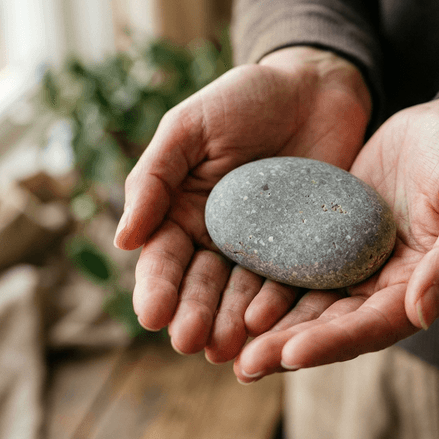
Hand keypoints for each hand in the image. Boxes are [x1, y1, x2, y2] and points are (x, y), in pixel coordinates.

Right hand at [113, 47, 371, 357]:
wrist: (314, 89)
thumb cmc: (245, 99)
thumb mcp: (189, 128)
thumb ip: (154, 177)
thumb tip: (123, 239)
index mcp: (184, 212)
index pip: (165, 257)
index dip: (158, 287)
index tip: (153, 315)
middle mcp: (221, 237)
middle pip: (203, 284)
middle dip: (195, 313)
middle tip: (192, 342)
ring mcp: (265, 245)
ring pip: (244, 291)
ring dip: (234, 322)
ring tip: (229, 349)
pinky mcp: (306, 246)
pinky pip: (292, 279)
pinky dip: (281, 304)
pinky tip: (273, 326)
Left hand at [233, 93, 438, 381]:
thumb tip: (422, 313)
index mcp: (421, 287)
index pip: (374, 326)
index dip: (333, 343)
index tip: (290, 355)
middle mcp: (384, 284)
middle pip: (333, 325)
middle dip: (290, 346)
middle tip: (245, 366)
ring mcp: (356, 262)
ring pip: (310, 302)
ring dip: (273, 325)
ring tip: (229, 343)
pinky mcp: (333, 237)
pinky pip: (299, 263)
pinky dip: (270, 280)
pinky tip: (234, 288)